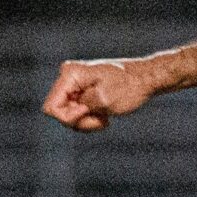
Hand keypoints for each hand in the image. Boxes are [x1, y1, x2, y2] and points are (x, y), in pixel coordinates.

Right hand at [43, 59, 164, 131]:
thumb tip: (68, 111)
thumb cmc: (128, 87)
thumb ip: (80, 108)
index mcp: (70, 74)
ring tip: (104, 117)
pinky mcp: (80, 92)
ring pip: (68, 116)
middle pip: (58, 112)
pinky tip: (104, 116)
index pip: (52, 107)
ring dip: (86, 122)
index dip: (68, 117)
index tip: (88, 112)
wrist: (145, 79)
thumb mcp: (103, 100)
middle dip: (79, 121)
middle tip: (101, 119)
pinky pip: (76, 114)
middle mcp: (68, 77)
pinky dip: (89, 120)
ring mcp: (73, 85)